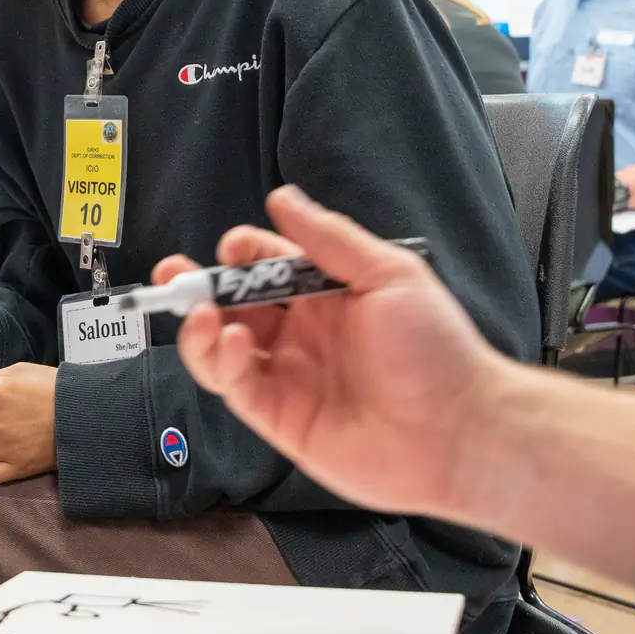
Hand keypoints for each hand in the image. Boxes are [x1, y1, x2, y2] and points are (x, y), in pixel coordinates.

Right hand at [166, 185, 513, 521]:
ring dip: (200, 326)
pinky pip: (234, 386)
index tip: (229, 249)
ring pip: (221, 345)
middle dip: (198, 288)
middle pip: (233, 304)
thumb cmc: (438, 353)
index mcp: (328, 295)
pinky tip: (229, 343)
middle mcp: (303, 333)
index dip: (241, 254)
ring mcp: (289, 376)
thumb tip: (284, 198)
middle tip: (174, 277)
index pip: (266, 265)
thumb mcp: (390, 276)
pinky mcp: (280, 418)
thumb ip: (330, 239)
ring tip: (200, 315)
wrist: (460, 434)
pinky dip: (219, 361)